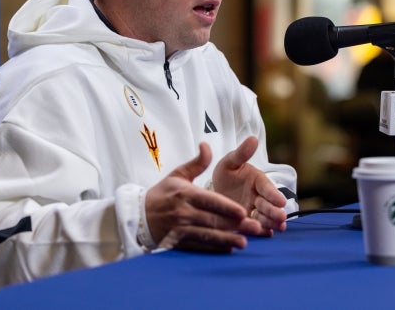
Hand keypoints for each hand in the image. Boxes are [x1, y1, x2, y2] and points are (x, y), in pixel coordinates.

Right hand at [144, 143, 263, 252]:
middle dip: (235, 225)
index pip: (209, 201)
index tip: (242, 211)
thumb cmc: (163, 193)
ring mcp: (180, 229)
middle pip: (212, 220)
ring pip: (207, 235)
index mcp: (184, 193)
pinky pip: (199, 245)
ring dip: (227, 239)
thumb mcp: (177, 174)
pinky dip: (213, 248)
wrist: (139, 215)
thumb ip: (197, 163)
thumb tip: (206, 145)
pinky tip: (228, 249)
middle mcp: (182, 212)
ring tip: (244, 243)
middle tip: (255, 227)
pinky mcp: (178, 242)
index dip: (226, 207)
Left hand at [212, 136, 287, 235]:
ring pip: (265, 216)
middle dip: (275, 211)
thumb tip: (253, 138)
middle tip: (281, 217)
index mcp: (257, 180)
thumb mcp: (231, 161)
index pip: (266, 187)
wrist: (216, 189)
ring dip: (272, 221)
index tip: (281, 201)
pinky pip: (256, 226)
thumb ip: (242, 153)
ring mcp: (254, 209)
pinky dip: (262, 230)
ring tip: (279, 227)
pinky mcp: (248, 221)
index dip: (273, 194)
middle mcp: (258, 195)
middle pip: (268, 204)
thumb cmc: (226, 173)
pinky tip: (267, 234)